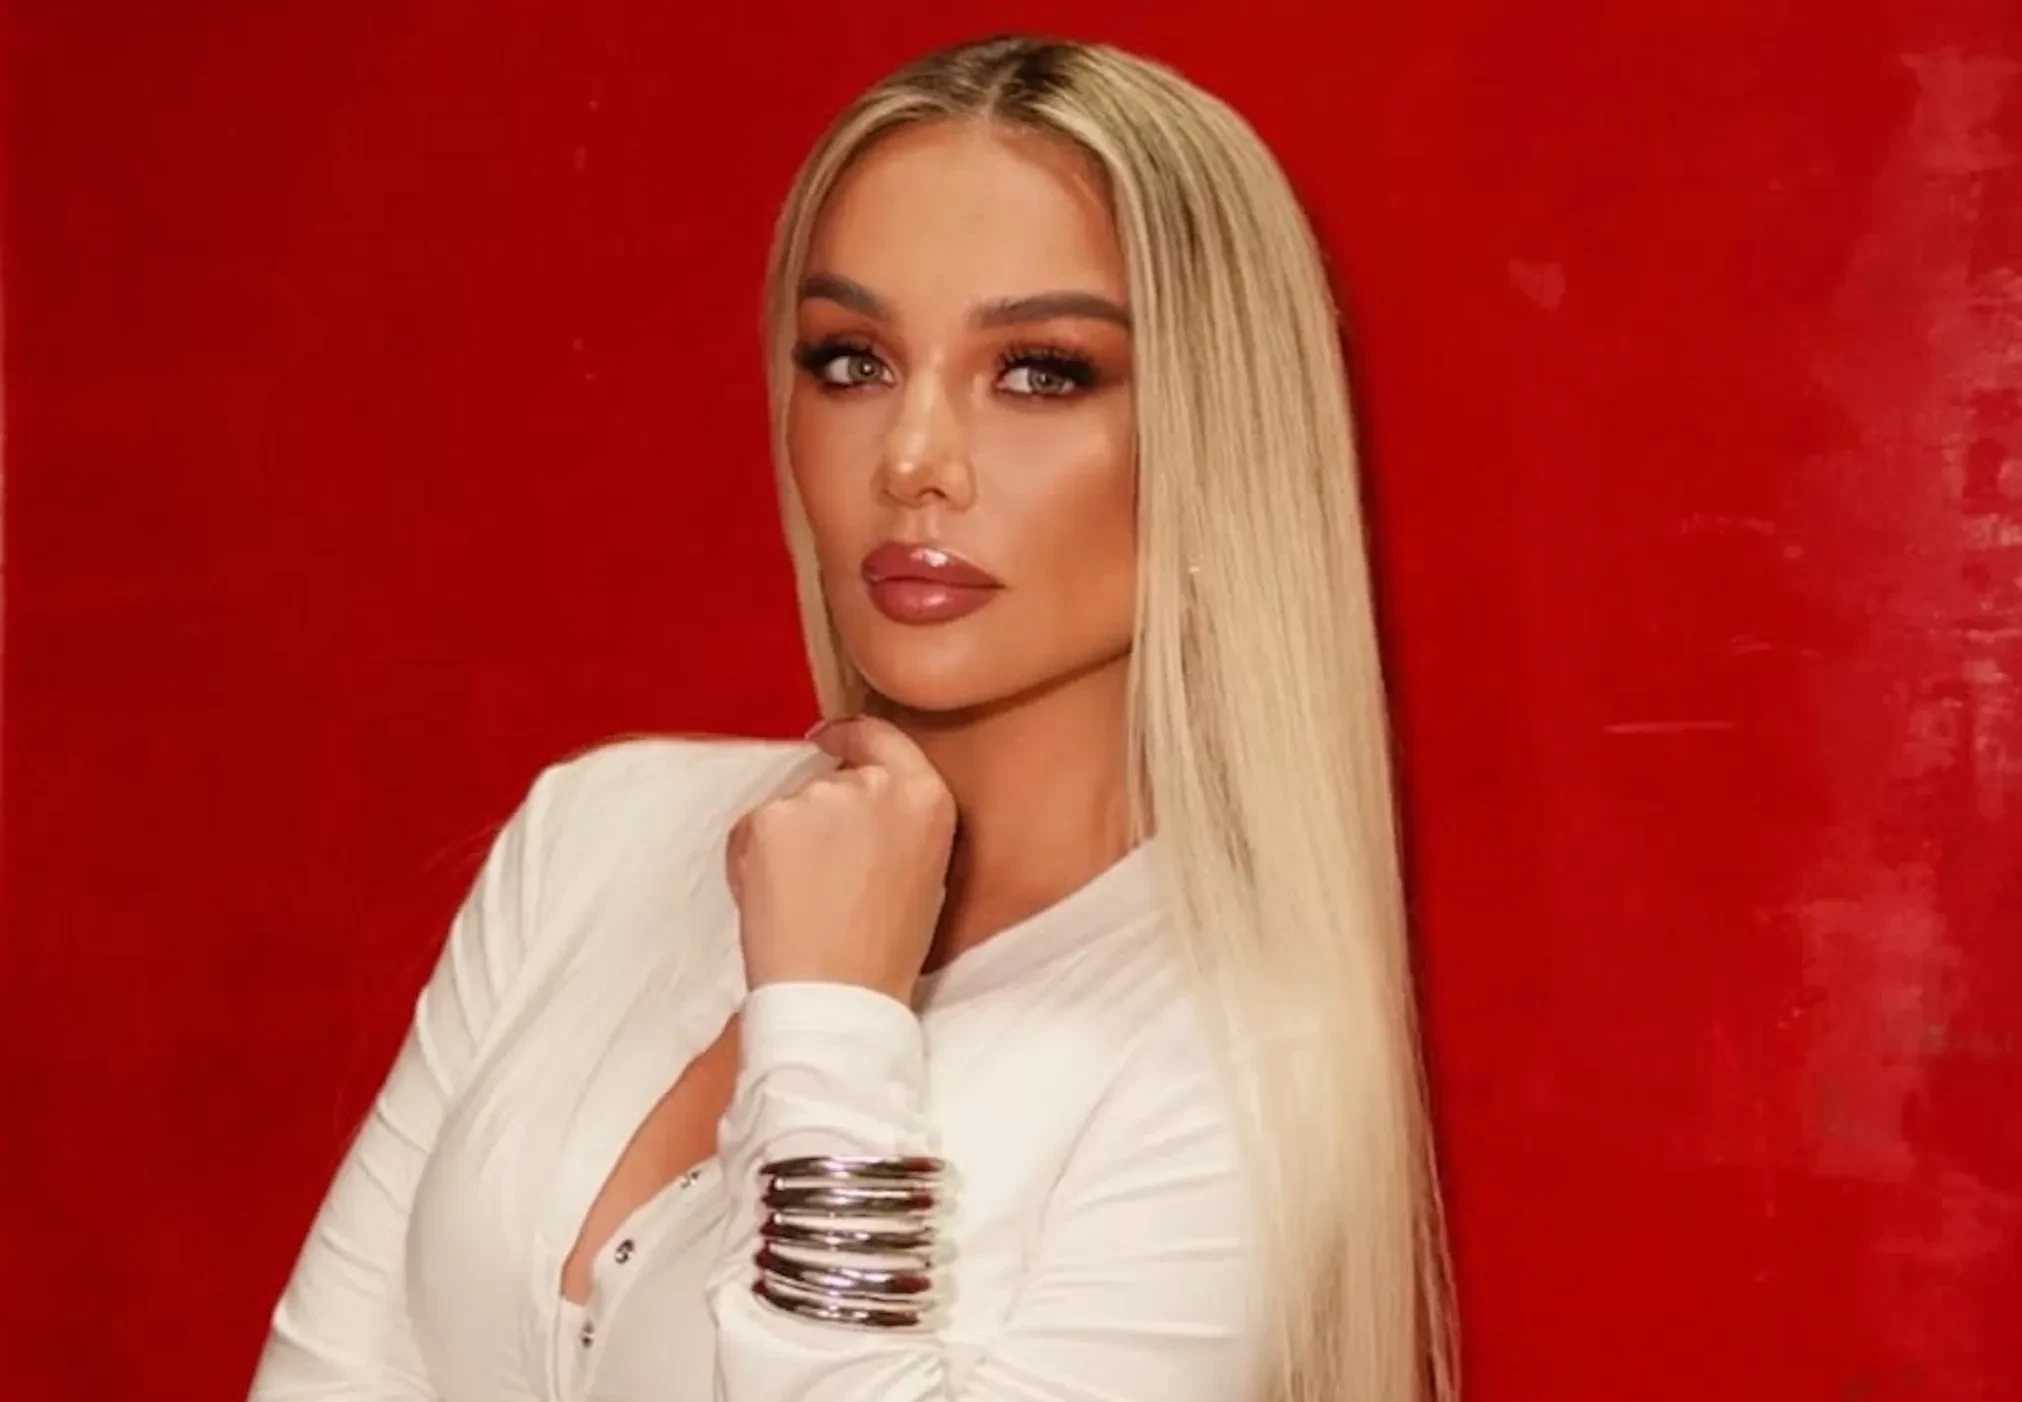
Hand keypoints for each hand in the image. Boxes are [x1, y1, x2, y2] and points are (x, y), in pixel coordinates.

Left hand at [726, 717, 956, 1003]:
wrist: (837, 993)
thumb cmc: (884, 948)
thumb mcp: (926, 870)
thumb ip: (900, 819)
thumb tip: (859, 797)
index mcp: (926, 797)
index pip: (884, 737)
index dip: (852, 735)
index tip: (829, 737)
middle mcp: (874, 785)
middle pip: (833, 779)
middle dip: (824, 817)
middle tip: (828, 878)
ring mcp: (818, 798)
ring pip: (791, 807)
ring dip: (790, 841)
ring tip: (805, 899)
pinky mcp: (769, 819)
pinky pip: (753, 828)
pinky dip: (753, 858)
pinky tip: (775, 900)